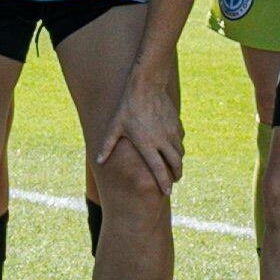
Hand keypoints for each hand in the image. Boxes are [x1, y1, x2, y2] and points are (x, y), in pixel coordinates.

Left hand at [96, 63, 186, 195]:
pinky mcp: (177, 124)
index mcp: (147, 144)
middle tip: (174, 182)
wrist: (147, 86)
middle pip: (175, 164)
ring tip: (174, 168)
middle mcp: (162, 141)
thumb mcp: (115, 126)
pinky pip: (181, 140)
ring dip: (179, 162)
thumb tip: (98, 161)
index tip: (167, 193)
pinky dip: (179, 147)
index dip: (164, 183)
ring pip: (180, 153)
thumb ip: (107, 145)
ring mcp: (172, 132)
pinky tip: (174, 148)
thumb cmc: (128, 107)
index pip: (159, 169)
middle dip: (176, 175)